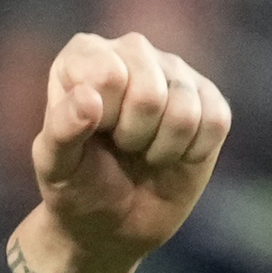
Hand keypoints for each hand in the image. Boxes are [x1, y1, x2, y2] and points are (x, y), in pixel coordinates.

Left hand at [8, 32, 230, 272]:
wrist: (112, 221)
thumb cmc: (76, 186)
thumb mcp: (56, 166)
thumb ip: (62, 130)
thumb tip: (89, 98)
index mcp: (85, 56)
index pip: (108, 75)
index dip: (102, 118)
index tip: (91, 134)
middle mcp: (132, 51)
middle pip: (149, 94)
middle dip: (133, 137)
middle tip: (119, 146)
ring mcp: (174, 71)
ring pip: (185, 111)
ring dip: (161, 148)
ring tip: (142, 151)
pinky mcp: (209, 97)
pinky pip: (215, 122)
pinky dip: (191, 152)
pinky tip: (170, 154)